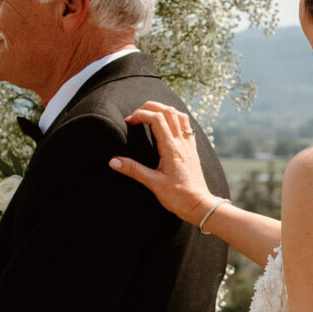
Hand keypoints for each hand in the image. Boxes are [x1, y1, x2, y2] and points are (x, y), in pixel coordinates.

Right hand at [113, 101, 213, 223]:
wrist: (199, 205)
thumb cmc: (178, 197)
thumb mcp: (153, 184)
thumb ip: (133, 170)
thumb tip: (113, 161)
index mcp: (171, 148)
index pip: (156, 119)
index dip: (140, 114)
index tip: (129, 121)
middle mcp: (181, 143)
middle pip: (168, 111)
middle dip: (151, 106)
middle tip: (137, 114)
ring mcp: (189, 145)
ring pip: (180, 115)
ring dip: (165, 109)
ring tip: (151, 114)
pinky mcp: (193, 150)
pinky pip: (187, 126)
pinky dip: (177, 118)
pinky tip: (169, 124)